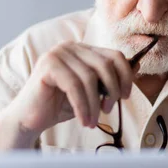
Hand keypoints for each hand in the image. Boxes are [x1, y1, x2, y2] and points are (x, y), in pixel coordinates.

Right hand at [3, 42, 133, 138]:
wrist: (30, 118)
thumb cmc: (60, 106)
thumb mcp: (91, 93)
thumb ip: (109, 81)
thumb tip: (137, 67)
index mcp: (82, 50)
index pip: (114, 56)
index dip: (125, 76)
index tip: (125, 96)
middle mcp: (70, 47)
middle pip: (105, 64)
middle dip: (112, 90)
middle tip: (107, 110)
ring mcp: (57, 54)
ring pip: (90, 78)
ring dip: (95, 104)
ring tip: (93, 121)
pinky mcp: (47, 66)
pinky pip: (74, 86)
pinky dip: (83, 106)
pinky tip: (84, 120)